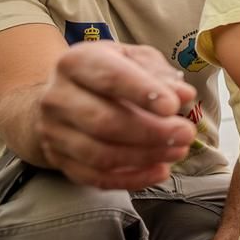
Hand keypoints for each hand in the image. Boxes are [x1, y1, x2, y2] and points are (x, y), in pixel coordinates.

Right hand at [36, 42, 197, 189]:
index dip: (142, 92)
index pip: (109, 77)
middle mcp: (58, 97)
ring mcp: (54, 132)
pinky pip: (96, 178)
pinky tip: (160, 171)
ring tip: (178, 151)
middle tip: (186, 133)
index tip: (173, 106)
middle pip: (104, 122)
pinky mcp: (59, 160)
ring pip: (100, 154)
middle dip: (151, 132)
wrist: (62, 96)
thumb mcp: (132, 59)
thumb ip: (159, 73)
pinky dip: (132, 179)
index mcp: (76, 62)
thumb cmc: (106, 74)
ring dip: (145, 157)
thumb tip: (183, 94)